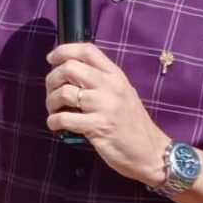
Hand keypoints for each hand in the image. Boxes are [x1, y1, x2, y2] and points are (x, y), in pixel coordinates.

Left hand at [45, 42, 167, 184]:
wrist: (151, 152)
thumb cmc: (133, 124)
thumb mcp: (122, 94)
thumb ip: (101, 82)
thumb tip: (70, 74)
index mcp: (115, 75)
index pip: (87, 50)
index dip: (64, 51)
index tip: (51, 59)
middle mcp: (110, 86)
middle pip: (70, 68)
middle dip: (52, 79)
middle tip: (52, 93)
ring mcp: (104, 105)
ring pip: (64, 92)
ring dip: (51, 102)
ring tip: (54, 111)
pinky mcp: (97, 126)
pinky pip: (65, 118)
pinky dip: (53, 121)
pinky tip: (56, 125)